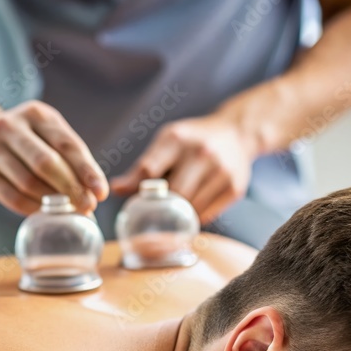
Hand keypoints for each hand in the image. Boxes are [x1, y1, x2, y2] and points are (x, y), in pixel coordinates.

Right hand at [0, 100, 107, 215]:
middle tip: (87, 207)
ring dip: (52, 201)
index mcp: (35, 114)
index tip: (100, 193)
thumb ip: (67, 158)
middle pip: (47, 163)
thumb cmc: (21, 143)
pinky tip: (43, 212)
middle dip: (71, 188)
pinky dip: (32, 208)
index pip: (67, 144)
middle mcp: (9, 126)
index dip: (87, 171)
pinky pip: (12, 197)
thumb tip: (93, 194)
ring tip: (66, 211)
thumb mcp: (44, 136)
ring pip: (29, 182)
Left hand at [109, 115, 256, 224]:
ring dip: (179, 215)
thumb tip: (114, 189)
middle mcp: (201, 152)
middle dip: (162, 206)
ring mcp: (221, 170)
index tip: (138, 201)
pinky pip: (207, 214)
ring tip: (175, 212)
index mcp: (177, 138)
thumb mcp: (167, 143)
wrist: (236, 133)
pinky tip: (192, 211)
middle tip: (157, 212)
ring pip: (189, 207)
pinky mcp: (234, 187)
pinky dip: (195, 218)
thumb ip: (142, 167)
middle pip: (172, 193)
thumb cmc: (192, 140)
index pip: (149, 171)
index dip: (139, 191)